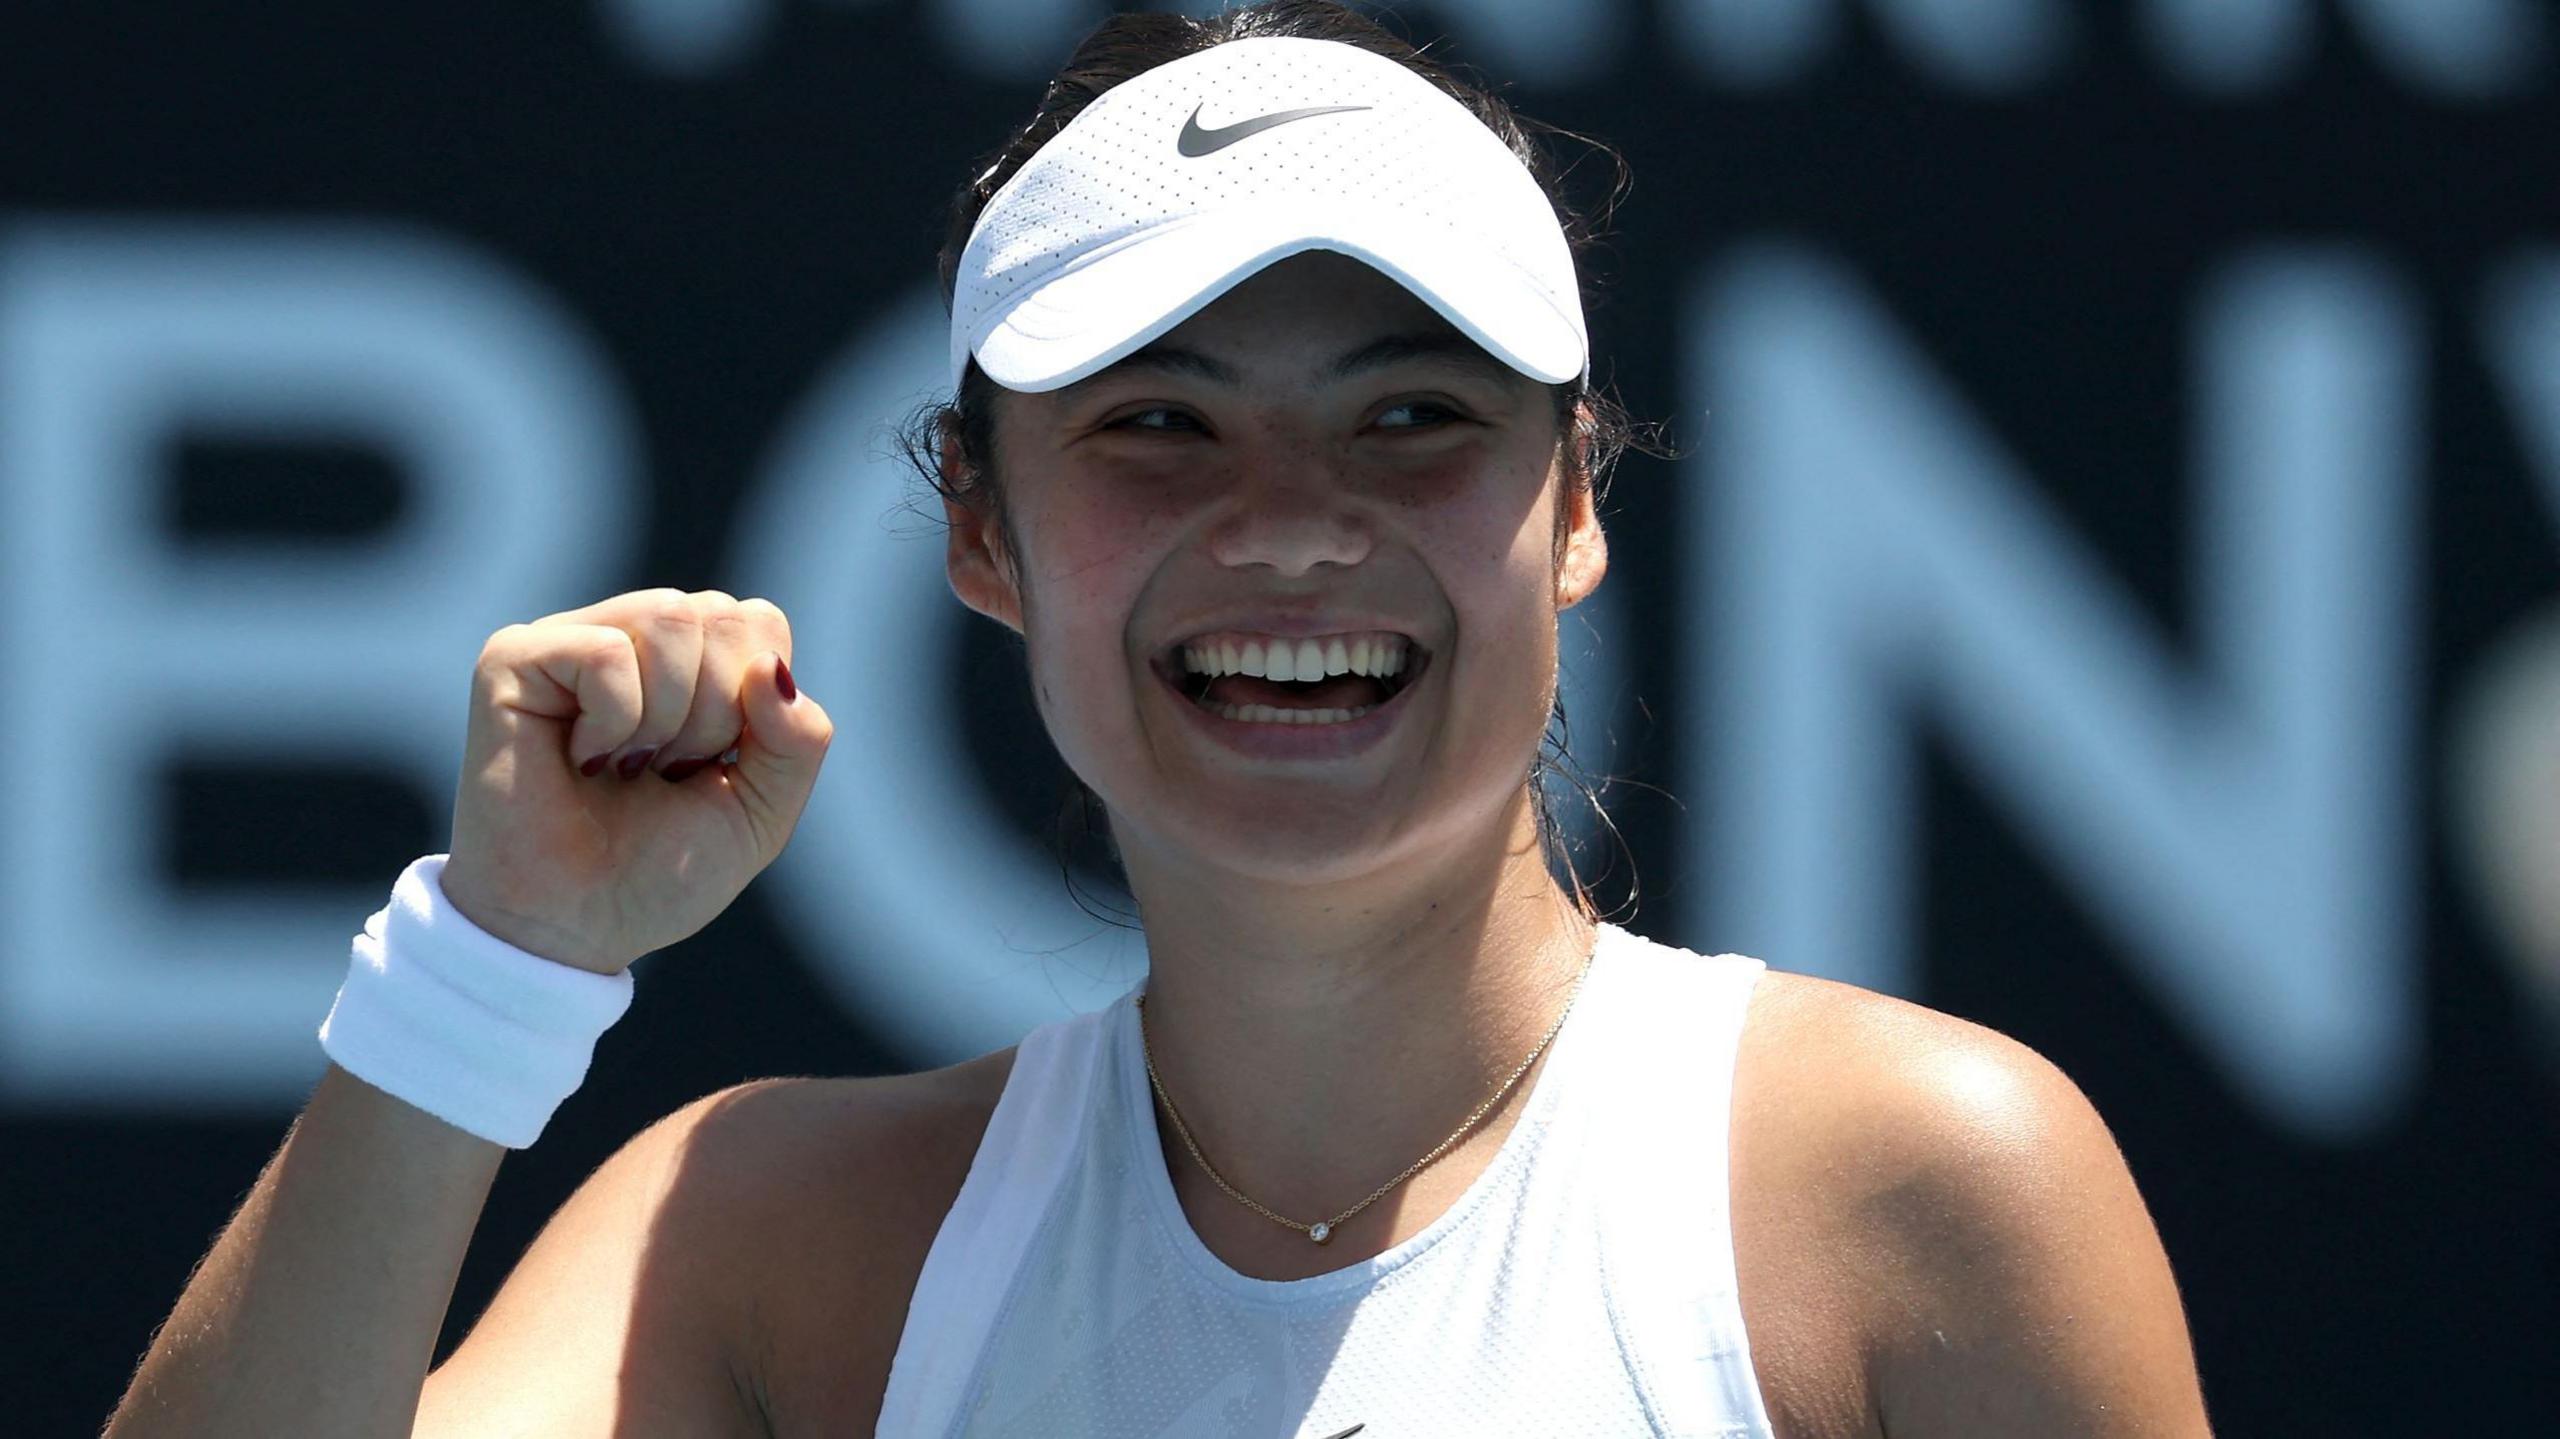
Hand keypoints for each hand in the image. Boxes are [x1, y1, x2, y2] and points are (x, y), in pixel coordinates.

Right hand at [438, 589, 833, 974]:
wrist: (573, 930)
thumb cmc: (658, 871)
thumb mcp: (761, 809)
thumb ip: (799, 740)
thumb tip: (770, 669)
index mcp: (689, 661)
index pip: (759, 620)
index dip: (753, 704)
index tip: (704, 767)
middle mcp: (629, 635)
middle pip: (722, 612)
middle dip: (714, 714)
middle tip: (660, 772)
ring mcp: (569, 641)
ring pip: (669, 617)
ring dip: (666, 717)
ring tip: (623, 766)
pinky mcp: (512, 660)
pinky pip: (606, 652)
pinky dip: (615, 720)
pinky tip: (582, 761)